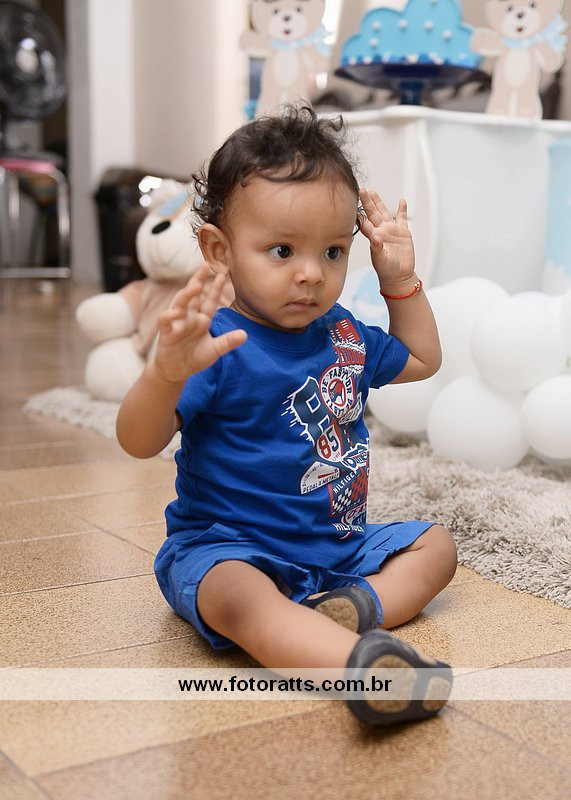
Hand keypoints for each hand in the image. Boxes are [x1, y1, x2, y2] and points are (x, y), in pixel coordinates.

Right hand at [151, 265, 246, 383]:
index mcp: (202, 319)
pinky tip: (172, 313)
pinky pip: (165, 322)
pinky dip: (168, 317)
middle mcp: (190, 317)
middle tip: (205, 266)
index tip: (223, 275)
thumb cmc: (195, 358)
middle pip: (194, 296)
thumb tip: (245, 334)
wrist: (176, 372)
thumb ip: (228, 342)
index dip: (216, 289)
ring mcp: (177, 324)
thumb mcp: (215, 350)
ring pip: (180, 304)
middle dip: (198, 281)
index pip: (210, 301)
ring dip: (186, 295)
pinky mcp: (166, 333)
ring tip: (194, 286)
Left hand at [360, 190, 415, 287]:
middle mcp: (381, 231)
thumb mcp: (380, 259)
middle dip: (367, 201)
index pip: (364, 221)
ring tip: (373, 191)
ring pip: (384, 212)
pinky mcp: (403, 233)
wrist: (398, 276)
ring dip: (379, 202)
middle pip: (372, 213)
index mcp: (374, 237)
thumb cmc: (386, 270)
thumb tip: (376, 237)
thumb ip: (377, 248)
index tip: (352, 201)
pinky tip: (402, 201)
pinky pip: (402, 218)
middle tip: (361, 189)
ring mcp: (392, 231)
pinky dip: (402, 210)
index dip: (359, 212)